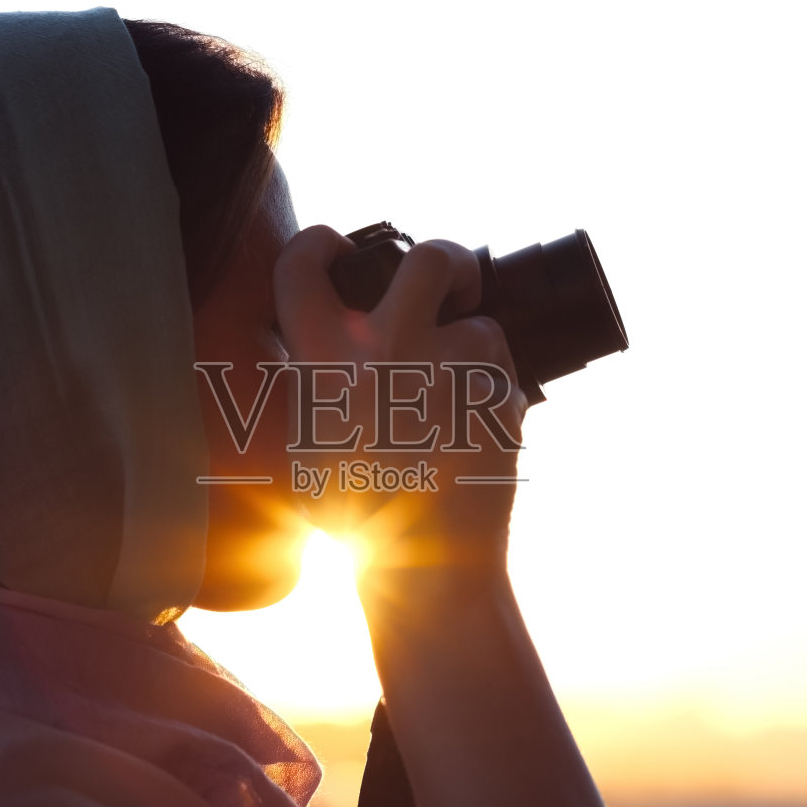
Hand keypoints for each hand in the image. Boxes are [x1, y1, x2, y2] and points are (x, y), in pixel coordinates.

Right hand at [273, 225, 527, 572]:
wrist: (424, 564)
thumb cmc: (358, 513)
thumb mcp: (306, 440)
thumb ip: (308, 382)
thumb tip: (304, 343)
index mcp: (321, 357)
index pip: (302, 261)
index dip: (320, 242)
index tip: (339, 248)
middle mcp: (384, 347)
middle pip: (429, 256)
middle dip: (449, 259)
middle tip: (454, 285)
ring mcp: (447, 365)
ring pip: (480, 324)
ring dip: (474, 352)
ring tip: (457, 405)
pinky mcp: (496, 392)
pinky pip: (504, 372)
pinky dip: (495, 395)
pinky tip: (476, 437)